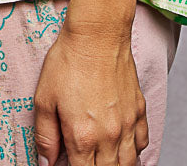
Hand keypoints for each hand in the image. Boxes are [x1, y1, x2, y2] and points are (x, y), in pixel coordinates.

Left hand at [33, 18, 147, 165]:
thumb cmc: (69, 61)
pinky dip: (134, 151)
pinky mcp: (139, 110)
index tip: (69, 163)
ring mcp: (127, 124)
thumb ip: (45, 136)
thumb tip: (46, 162)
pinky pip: (142, 143)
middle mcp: (109, 136)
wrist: (98, 33)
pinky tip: (123, 146)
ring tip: (104, 159)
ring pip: (129, 164)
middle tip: (85, 159)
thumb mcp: (44, 98)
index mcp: (83, 137)